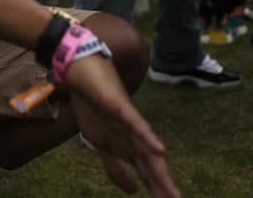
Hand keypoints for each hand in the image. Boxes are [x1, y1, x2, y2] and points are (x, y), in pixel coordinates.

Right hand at [67, 55, 179, 196]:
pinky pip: (136, 124)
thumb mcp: (98, 141)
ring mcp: (126, 121)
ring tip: (171, 190)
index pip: (144, 170)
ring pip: (145, 149)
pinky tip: (159, 150)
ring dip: (159, 170)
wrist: (81, 67)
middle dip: (161, 185)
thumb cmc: (91, 102)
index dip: (155, 186)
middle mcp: (128, 135)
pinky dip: (148, 138)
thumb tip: (132, 188)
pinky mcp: (121, 106)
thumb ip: (114, 164)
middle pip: (148, 164)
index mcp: (125, 144)